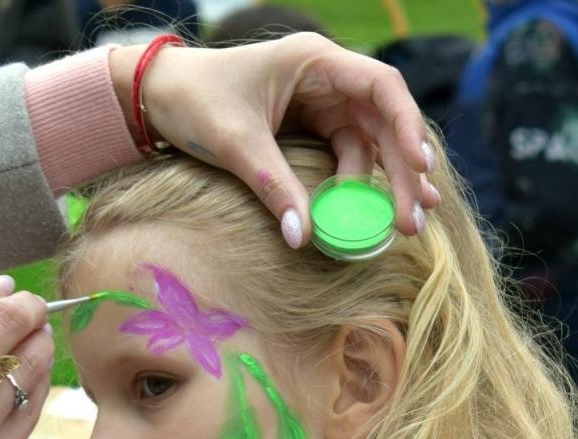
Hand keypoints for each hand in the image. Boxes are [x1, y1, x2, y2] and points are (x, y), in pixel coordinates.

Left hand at [109, 34, 440, 248]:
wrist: (157, 97)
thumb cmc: (193, 100)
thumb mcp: (234, 143)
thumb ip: (272, 186)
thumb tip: (302, 239)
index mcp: (314, 61)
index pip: (381, 87)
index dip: (407, 125)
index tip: (420, 165)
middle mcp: (329, 80)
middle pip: (385, 124)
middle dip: (404, 171)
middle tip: (415, 218)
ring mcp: (326, 105)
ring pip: (374, 146)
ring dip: (391, 184)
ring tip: (407, 225)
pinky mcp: (317, 129)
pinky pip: (351, 159)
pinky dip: (365, 187)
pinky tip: (381, 215)